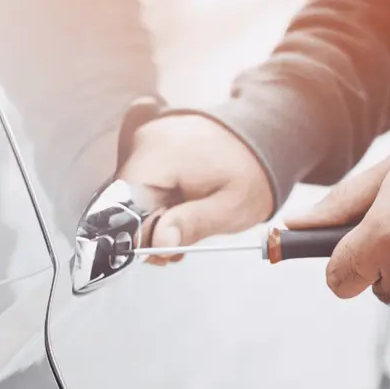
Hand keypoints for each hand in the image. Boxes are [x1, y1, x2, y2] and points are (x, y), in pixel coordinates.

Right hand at [116, 114, 273, 264]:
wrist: (265, 135)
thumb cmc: (252, 171)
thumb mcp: (231, 207)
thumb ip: (193, 224)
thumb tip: (160, 242)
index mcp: (162, 154)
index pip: (124, 202)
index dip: (137, 234)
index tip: (160, 253)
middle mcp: (147, 141)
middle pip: (124, 199)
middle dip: (146, 230)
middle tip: (175, 248)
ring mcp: (147, 140)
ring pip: (131, 193)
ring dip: (152, 218)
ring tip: (182, 229)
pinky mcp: (151, 145)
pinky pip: (142, 181)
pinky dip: (156, 202)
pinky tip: (179, 210)